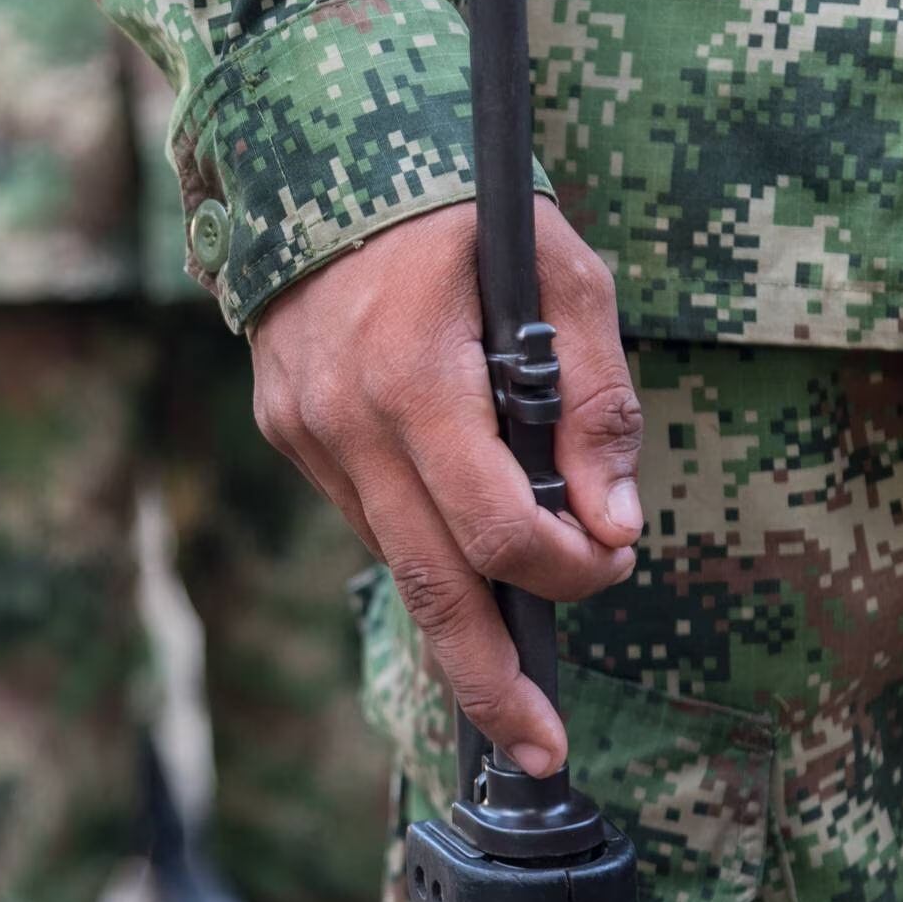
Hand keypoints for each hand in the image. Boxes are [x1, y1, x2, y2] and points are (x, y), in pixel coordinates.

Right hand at [250, 199, 641, 776]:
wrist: (321, 151)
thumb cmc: (461, 206)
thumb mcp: (562, 273)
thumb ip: (596, 400)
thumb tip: (615, 521)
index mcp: (416, 379)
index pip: (495, 530)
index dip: (566, 570)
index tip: (611, 562)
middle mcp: (346, 420)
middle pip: (429, 583)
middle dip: (490, 678)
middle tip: (536, 750)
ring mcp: (306, 430)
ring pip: (395, 552)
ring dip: (460, 605)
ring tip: (510, 662)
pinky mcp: (287, 428)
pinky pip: (364, 510)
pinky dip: (419, 534)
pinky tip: (456, 532)